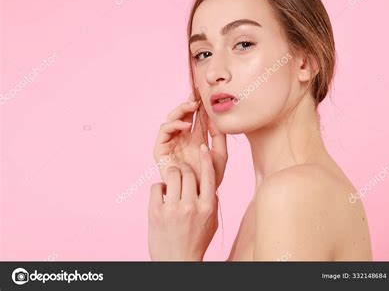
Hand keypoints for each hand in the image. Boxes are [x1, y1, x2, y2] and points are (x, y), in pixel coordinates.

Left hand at [148, 143, 218, 260]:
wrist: (177, 262)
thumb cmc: (196, 241)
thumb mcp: (211, 222)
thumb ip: (211, 202)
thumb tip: (208, 184)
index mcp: (207, 207)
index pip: (209, 175)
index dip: (205, 158)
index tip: (203, 147)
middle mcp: (191, 206)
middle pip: (188, 172)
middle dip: (184, 169)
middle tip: (181, 172)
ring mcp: (172, 209)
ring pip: (171, 175)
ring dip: (171, 174)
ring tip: (172, 181)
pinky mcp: (156, 212)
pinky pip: (156, 187)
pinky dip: (159, 188)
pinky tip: (163, 195)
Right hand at [153, 91, 226, 188]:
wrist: (198, 196)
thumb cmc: (210, 179)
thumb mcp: (220, 154)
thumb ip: (219, 136)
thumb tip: (216, 116)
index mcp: (196, 138)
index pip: (197, 117)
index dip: (201, 104)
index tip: (206, 91)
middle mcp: (183, 138)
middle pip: (184, 114)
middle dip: (189, 102)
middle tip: (197, 93)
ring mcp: (172, 143)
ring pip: (173, 119)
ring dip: (181, 110)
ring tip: (193, 106)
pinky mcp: (162, 150)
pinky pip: (164, 131)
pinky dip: (174, 124)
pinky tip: (187, 125)